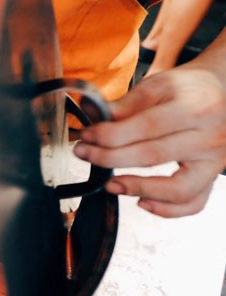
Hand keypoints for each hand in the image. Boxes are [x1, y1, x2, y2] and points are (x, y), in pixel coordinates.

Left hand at [73, 65, 225, 217]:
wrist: (222, 92)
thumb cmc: (187, 90)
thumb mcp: (158, 85)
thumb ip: (125, 104)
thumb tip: (89, 111)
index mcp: (195, 107)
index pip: (146, 127)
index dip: (110, 134)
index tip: (86, 136)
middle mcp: (210, 137)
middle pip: (154, 156)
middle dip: (110, 158)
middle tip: (84, 154)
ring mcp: (215, 161)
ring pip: (179, 189)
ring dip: (139, 189)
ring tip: (110, 185)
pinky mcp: (212, 177)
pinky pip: (193, 203)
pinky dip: (167, 210)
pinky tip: (141, 202)